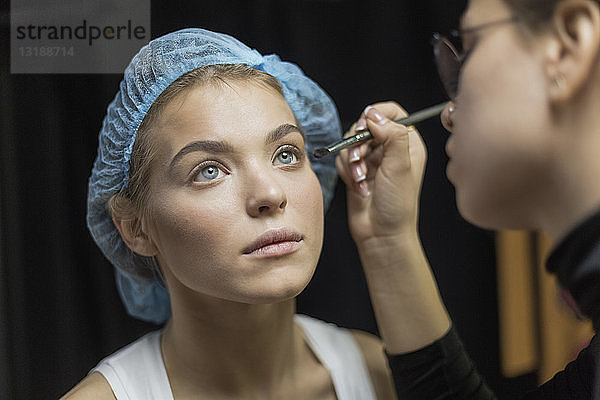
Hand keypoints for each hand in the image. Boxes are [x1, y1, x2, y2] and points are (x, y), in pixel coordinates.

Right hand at [336, 102, 426, 247]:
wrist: (381, 233)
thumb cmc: (397, 205)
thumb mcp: (400, 166)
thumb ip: (391, 135)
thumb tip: (374, 116)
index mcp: (408, 143)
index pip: (392, 112)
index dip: (376, 115)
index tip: (366, 126)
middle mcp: (390, 148)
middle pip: (365, 125)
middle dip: (358, 143)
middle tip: (360, 160)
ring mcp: (372, 159)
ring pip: (350, 142)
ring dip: (351, 161)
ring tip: (360, 179)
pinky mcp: (357, 170)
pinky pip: (342, 158)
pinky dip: (346, 171)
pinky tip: (357, 186)